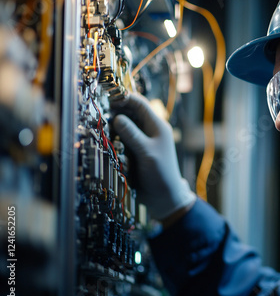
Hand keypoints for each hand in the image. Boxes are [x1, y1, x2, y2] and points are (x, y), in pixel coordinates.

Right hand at [112, 92, 195, 219]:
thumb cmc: (160, 173)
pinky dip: (115, 144)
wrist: (163, 197)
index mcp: (157, 126)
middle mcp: (148, 131)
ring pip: (122, 129)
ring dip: (113, 132)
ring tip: (105, 134)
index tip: (107, 98)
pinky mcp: (133, 153)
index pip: (140, 104)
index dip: (124, 98)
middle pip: (129, 114)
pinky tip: (112, 149)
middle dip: (115, 115)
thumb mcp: (147, 152)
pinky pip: (120, 143)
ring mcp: (140, 142)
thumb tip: (117, 118)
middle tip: (101, 118)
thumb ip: (132, 134)